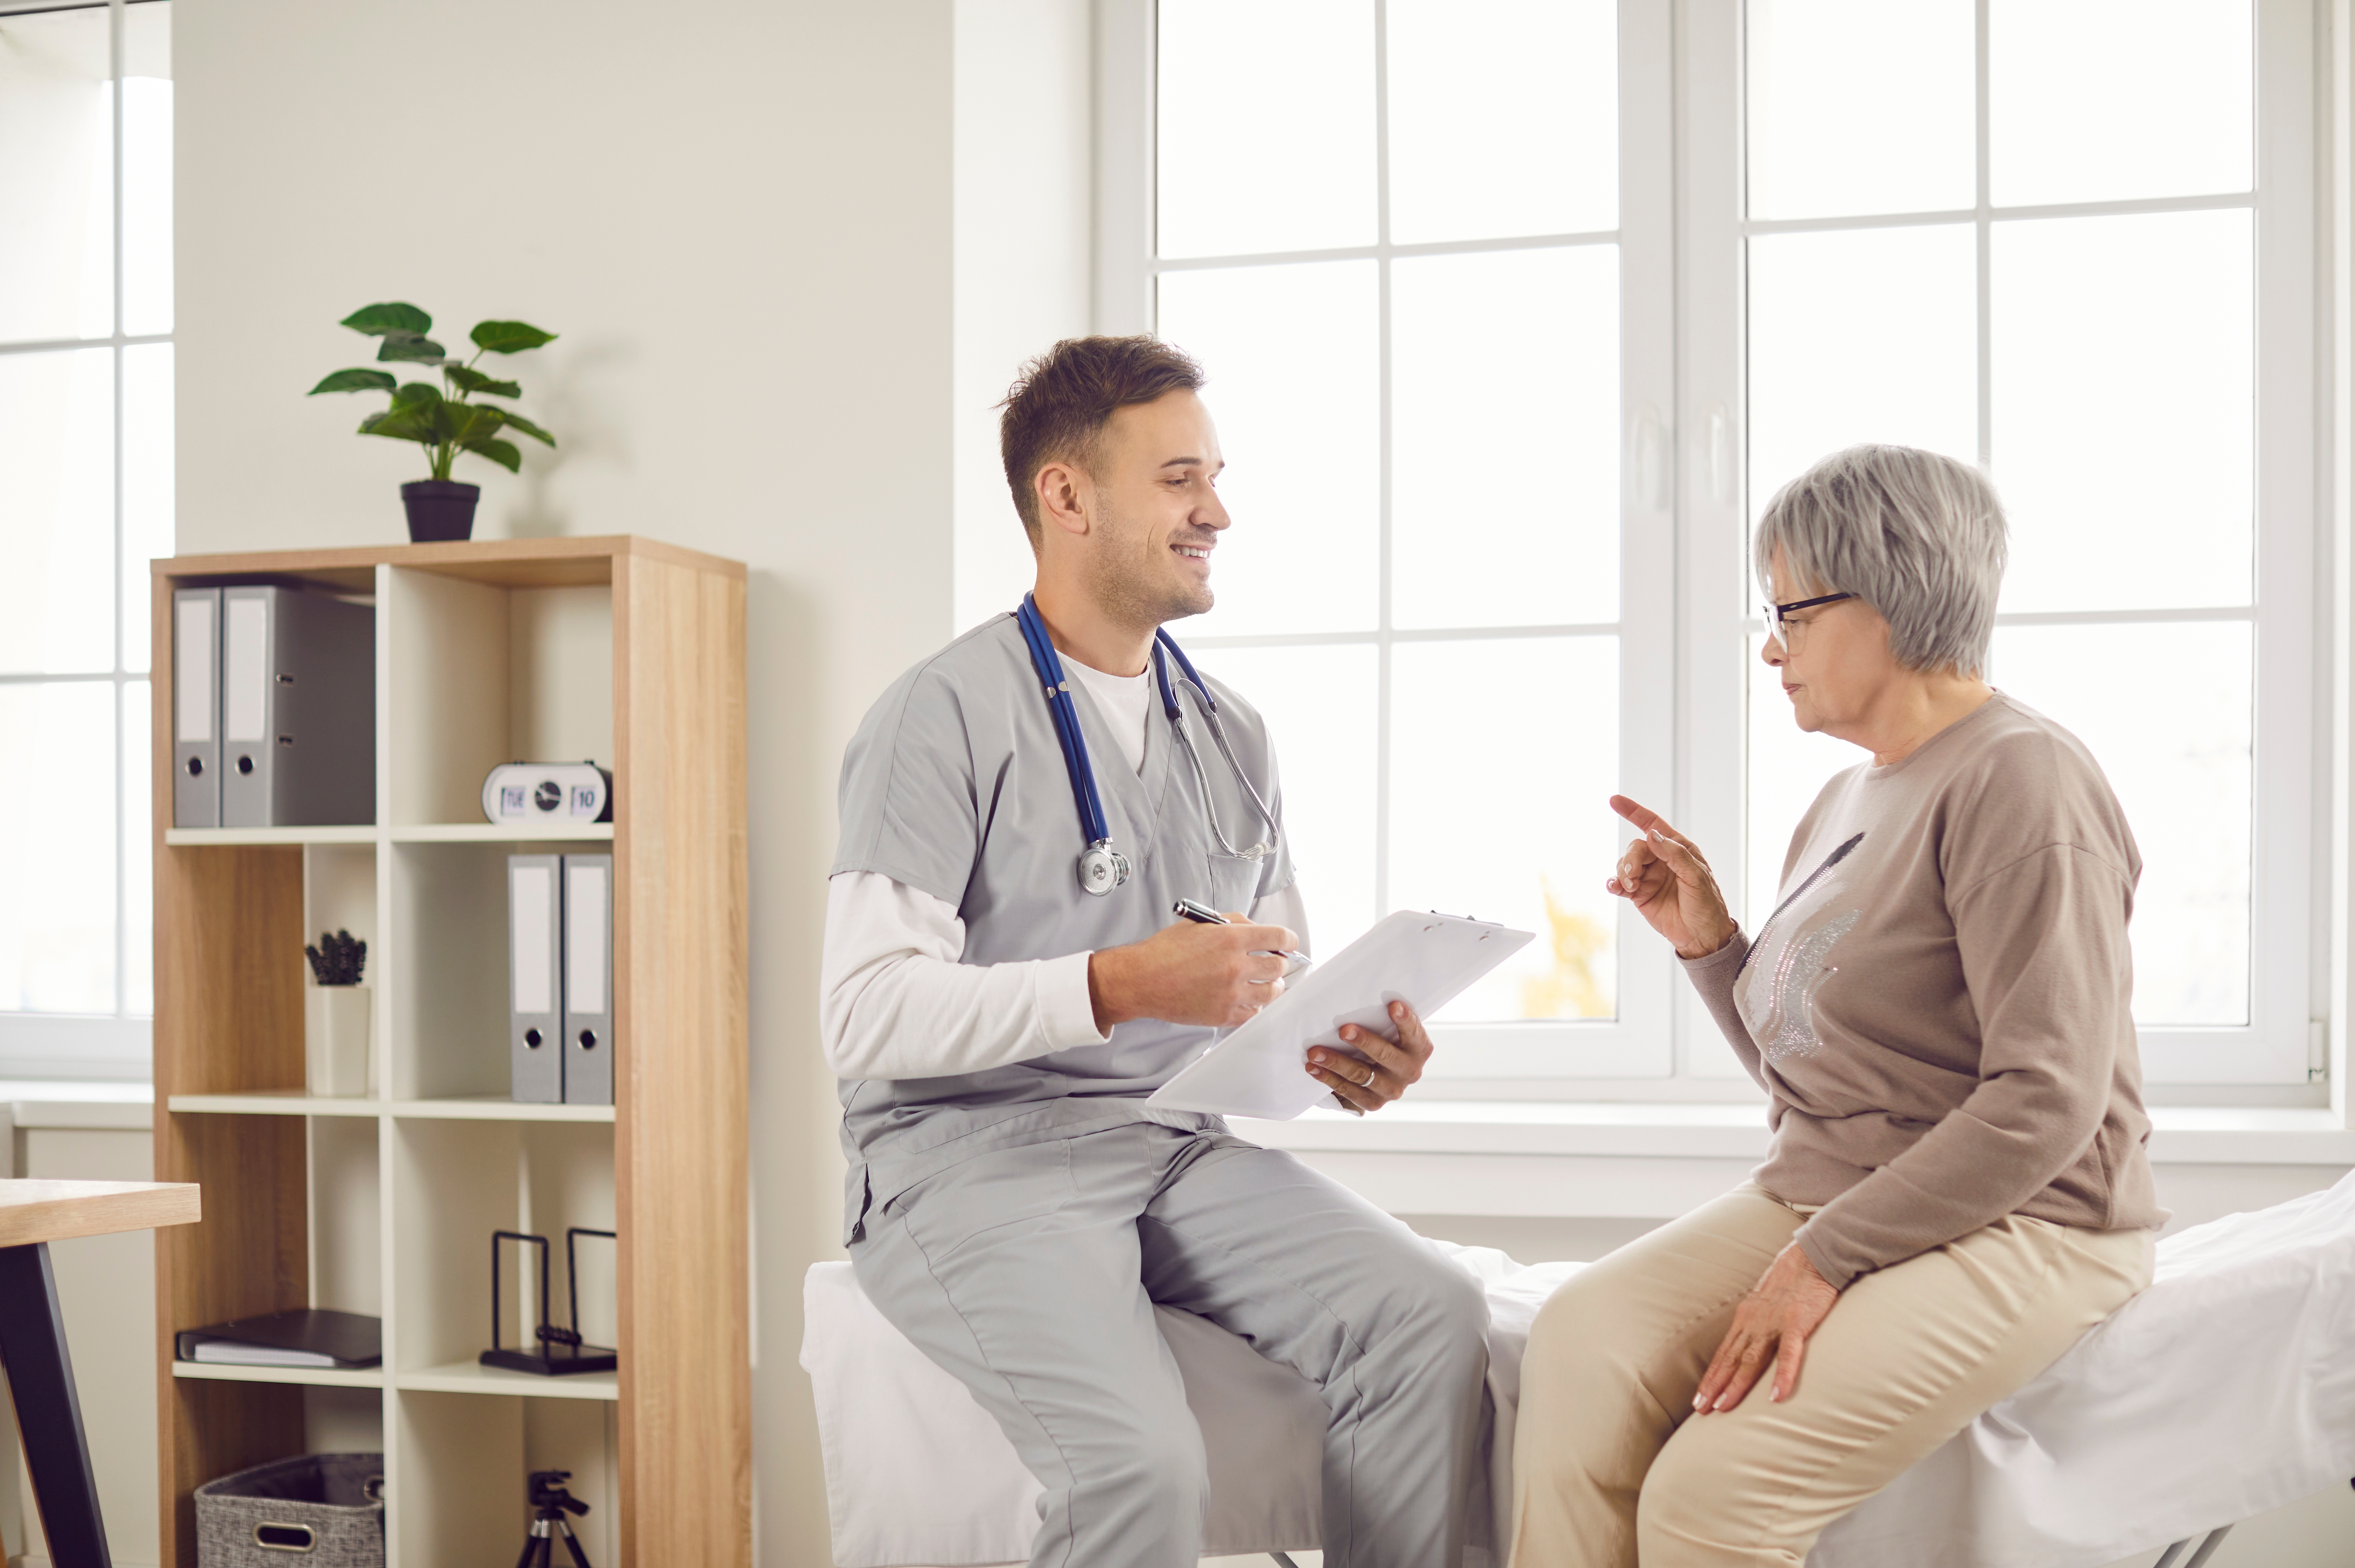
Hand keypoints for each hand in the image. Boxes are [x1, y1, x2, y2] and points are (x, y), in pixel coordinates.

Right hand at [1089, 914, 1295, 1031]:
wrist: (1142, 980)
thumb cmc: (1165, 951)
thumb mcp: (1199, 924)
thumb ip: (1233, 923)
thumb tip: (1257, 929)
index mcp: (1230, 938)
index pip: (1279, 937)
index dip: (1289, 939)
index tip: (1289, 943)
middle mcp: (1235, 965)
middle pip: (1279, 966)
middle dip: (1278, 962)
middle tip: (1272, 962)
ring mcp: (1231, 993)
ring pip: (1272, 992)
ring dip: (1272, 985)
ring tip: (1265, 982)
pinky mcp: (1224, 1015)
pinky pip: (1254, 1013)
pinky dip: (1255, 1006)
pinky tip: (1248, 999)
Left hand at [1304, 1000, 1432, 1116]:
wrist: (1385, 1074)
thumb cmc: (1385, 1040)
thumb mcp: (1392, 1030)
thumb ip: (1383, 1018)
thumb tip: (1358, 991)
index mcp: (1419, 1049)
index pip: (1414, 1033)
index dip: (1405, 1020)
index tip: (1393, 1005)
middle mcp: (1410, 1071)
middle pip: (1385, 1055)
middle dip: (1364, 1042)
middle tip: (1343, 1030)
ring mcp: (1392, 1090)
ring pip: (1362, 1075)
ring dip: (1336, 1062)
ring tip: (1315, 1052)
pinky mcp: (1373, 1103)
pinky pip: (1349, 1092)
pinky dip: (1329, 1079)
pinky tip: (1313, 1069)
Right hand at [1606, 795, 1736, 959]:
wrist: (1702, 936)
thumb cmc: (1707, 904)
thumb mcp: (1697, 876)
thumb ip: (1674, 854)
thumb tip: (1651, 835)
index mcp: (1678, 849)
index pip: (1652, 825)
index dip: (1634, 812)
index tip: (1614, 800)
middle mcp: (1661, 860)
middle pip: (1635, 847)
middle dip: (1630, 858)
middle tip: (1632, 875)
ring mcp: (1648, 877)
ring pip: (1625, 864)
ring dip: (1623, 873)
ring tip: (1630, 887)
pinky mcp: (1639, 894)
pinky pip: (1620, 883)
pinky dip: (1614, 883)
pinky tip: (1614, 888)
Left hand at [1692, 1242, 1839, 1412]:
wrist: (1812, 1256)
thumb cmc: (1791, 1281)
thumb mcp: (1766, 1303)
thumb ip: (1757, 1324)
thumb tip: (1748, 1345)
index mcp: (1746, 1318)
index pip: (1723, 1353)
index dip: (1711, 1377)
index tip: (1698, 1399)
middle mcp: (1754, 1321)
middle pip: (1730, 1359)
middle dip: (1714, 1385)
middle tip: (1700, 1410)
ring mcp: (1774, 1322)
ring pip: (1750, 1358)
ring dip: (1736, 1384)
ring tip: (1723, 1407)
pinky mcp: (1797, 1322)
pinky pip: (1789, 1353)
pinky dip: (1782, 1375)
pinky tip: (1776, 1397)